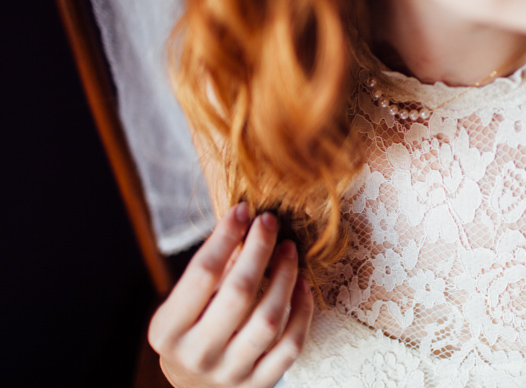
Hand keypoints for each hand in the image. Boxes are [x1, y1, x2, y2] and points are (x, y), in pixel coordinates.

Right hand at [148, 203, 313, 386]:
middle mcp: (197, 355)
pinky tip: (303, 285)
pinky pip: (290, 346)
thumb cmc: (191, 332)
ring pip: (269, 320)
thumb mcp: (184, 305)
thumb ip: (210, 271)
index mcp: (168, 331)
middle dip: (259, 250)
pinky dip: (302, 312)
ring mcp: (230, 373)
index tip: (243, 210)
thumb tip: (244, 223)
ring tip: (289, 249)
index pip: (202, 274)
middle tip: (270, 222)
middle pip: (238, 294)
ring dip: (284, 277)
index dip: (225, 236)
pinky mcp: (259, 384)